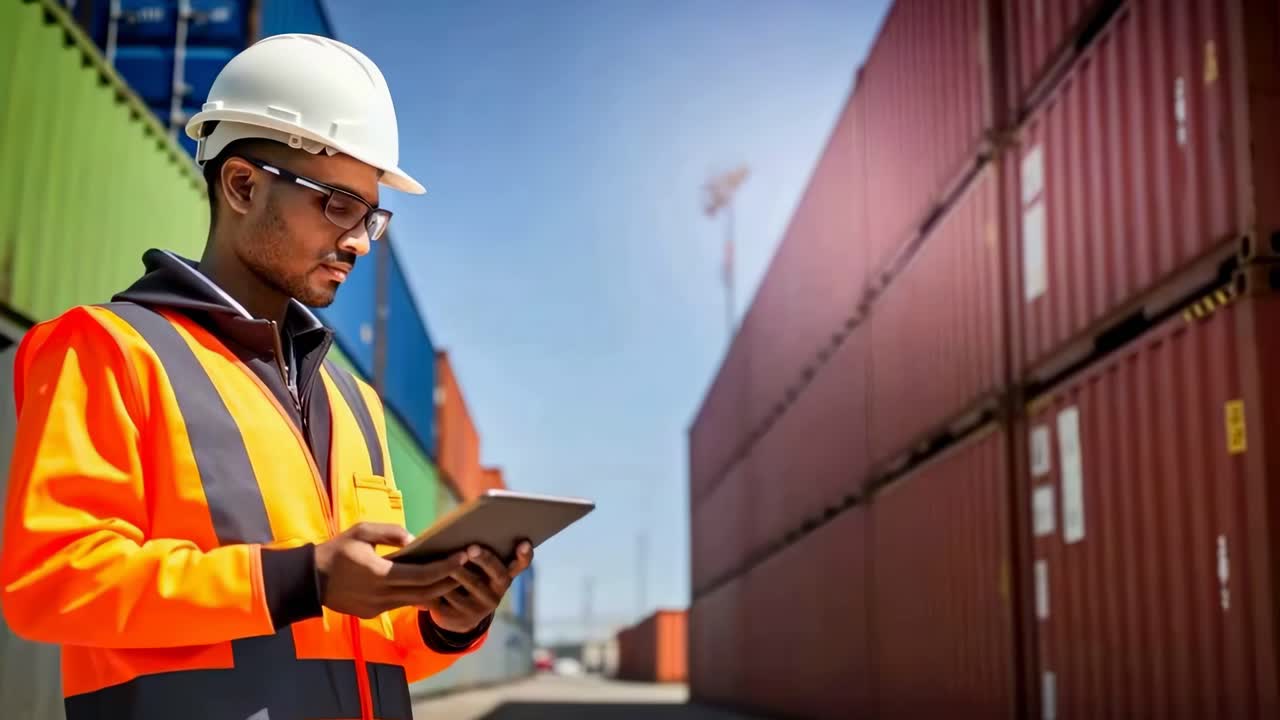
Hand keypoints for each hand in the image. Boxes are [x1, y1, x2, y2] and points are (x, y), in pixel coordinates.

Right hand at [314, 522, 465, 618]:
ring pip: (416, 602)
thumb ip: (389, 532)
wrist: (307, 580)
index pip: (422, 576)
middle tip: (468, 566)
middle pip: (426, 593)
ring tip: (454, 575)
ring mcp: (377, 608)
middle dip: (449, 581)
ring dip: (436, 590)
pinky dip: (418, 595)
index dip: (446, 567)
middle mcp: (381, 596)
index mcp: (379, 575)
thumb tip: (415, 539)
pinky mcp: (373, 613)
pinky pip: (402, 604)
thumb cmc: (336, 550)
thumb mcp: (360, 532)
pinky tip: (430, 584)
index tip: (464, 556)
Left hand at [425, 541, 533, 633]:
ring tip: (446, 562)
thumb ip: (477, 551)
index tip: (524, 542)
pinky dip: (440, 587)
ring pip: (471, 586)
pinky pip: (452, 600)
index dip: (524, 554)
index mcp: (504, 576)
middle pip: (496, 573)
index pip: (520, 564)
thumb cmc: (466, 578)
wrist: (455, 616)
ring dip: (458, 572)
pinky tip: (429, 578)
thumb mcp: (476, 569)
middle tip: (472, 547)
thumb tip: (467, 521)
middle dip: (485, 559)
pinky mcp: (461, 618)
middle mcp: (498, 593)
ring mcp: (481, 607)